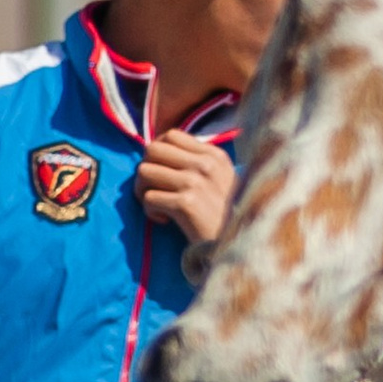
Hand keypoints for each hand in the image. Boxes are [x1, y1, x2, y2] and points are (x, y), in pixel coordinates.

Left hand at [135, 129, 237, 251]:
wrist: (239, 246)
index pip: (171, 135)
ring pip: (144, 171)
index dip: (157, 153)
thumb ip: (198, 163)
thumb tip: (159, 150)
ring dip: (143, 191)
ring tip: (158, 206)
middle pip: (152, 149)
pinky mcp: (186, 203)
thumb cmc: (226, 217)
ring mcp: (196, 182)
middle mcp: (206, 164)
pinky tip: (165, 220)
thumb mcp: (222, 180)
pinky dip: (150, 212)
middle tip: (153, 190)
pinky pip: (148, 198)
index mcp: (214, 155)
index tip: (161, 172)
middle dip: (145, 169)